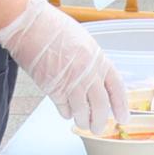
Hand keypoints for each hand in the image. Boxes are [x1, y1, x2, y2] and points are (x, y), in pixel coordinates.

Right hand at [0, 0, 125, 130]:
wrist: (30, 26)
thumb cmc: (52, 27)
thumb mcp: (82, 41)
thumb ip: (90, 60)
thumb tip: (94, 77)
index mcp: (98, 58)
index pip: (116, 87)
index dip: (121, 105)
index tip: (123, 117)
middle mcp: (88, 73)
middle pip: (101, 105)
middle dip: (101, 120)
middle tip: (98, 128)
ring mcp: (71, 82)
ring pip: (83, 112)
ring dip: (83, 121)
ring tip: (83, 124)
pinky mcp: (53, 89)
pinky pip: (64, 109)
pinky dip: (66, 113)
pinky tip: (67, 113)